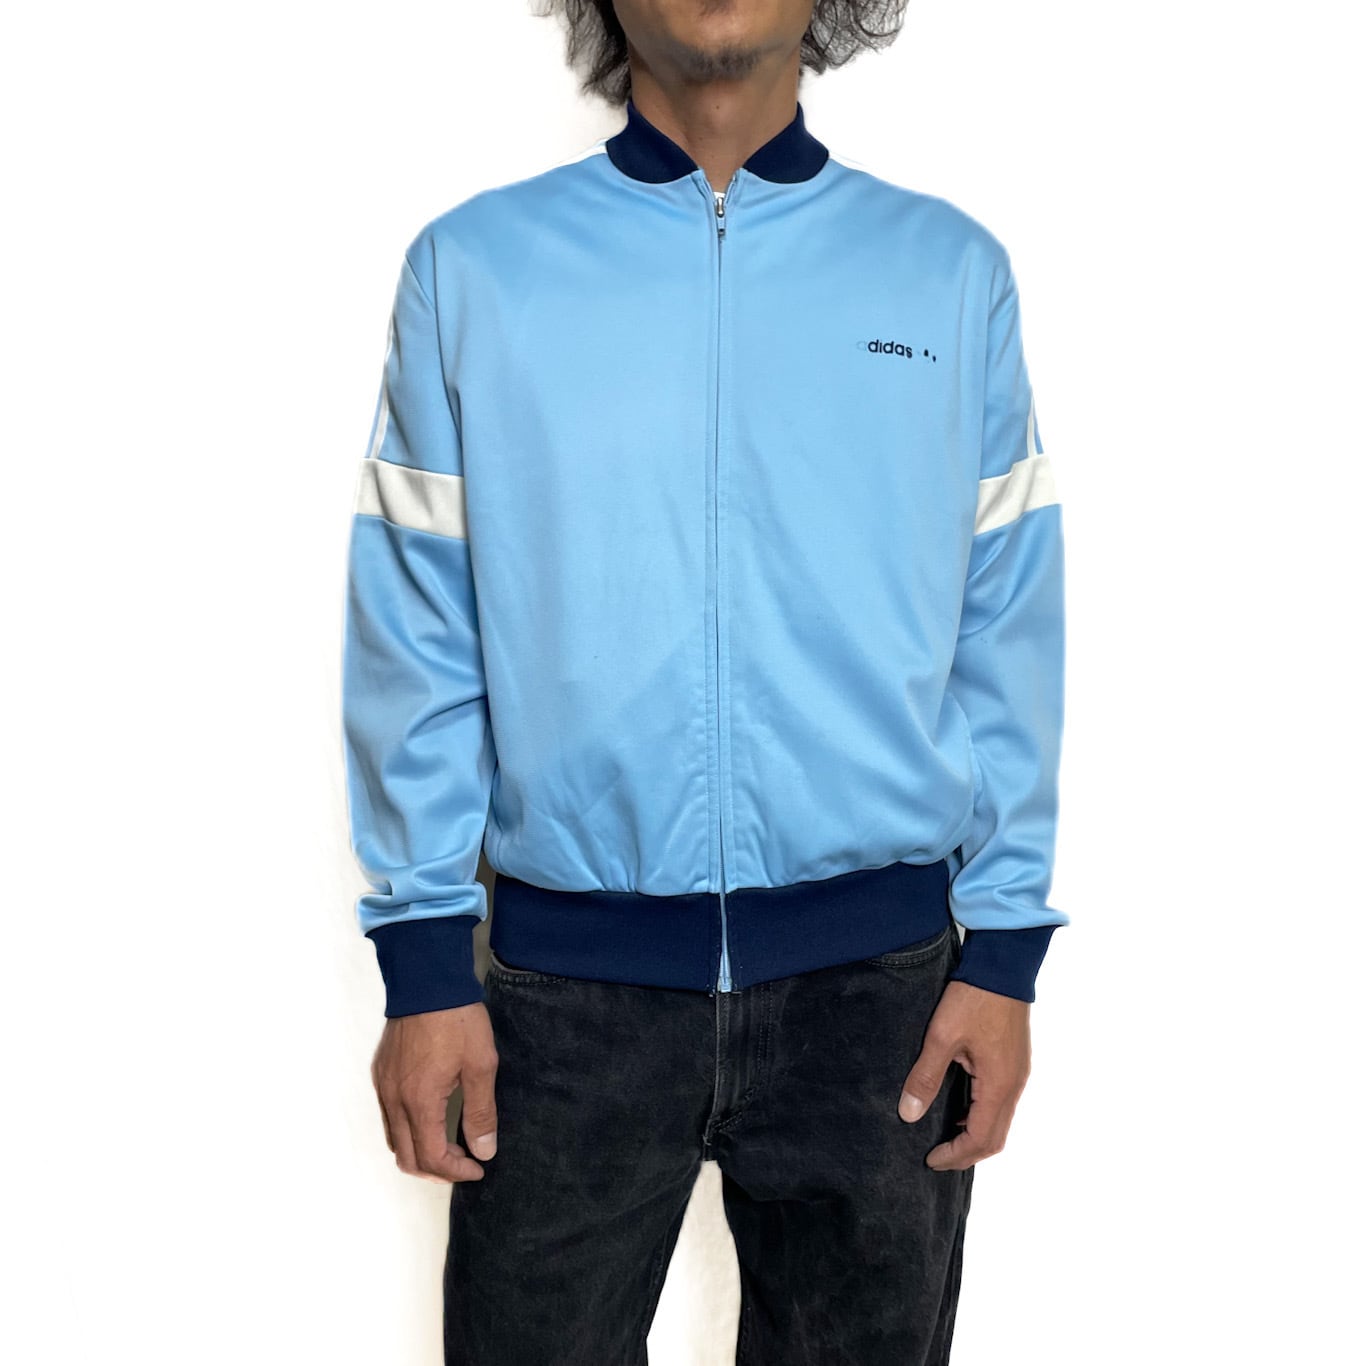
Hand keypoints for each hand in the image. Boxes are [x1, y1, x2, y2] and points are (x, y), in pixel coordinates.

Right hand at [371, 1004, 499, 1183]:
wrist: (427, 980)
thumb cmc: (457, 1020)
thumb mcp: (481, 1065)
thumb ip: (480, 1112)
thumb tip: (484, 1150)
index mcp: (419, 1101)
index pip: (431, 1157)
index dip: (456, 1172)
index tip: (478, 1168)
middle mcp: (394, 1099)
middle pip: (406, 1158)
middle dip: (436, 1171)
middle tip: (463, 1165)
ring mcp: (383, 1086)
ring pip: (393, 1140)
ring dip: (419, 1153)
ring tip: (449, 1148)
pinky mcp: (381, 1073)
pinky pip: (388, 1117)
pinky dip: (407, 1131)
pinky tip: (430, 1120)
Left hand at [897, 980, 1030, 1169]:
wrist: (1003, 966)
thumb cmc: (973, 999)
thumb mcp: (941, 1037)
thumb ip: (926, 1077)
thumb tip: (909, 1114)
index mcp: (999, 1085)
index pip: (980, 1139)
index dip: (955, 1155)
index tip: (929, 1160)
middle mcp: (1014, 1085)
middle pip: (995, 1138)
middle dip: (966, 1153)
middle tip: (936, 1157)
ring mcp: (1018, 1074)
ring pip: (1000, 1121)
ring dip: (975, 1136)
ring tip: (944, 1137)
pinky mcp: (1015, 1062)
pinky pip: (1001, 1103)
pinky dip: (982, 1116)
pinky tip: (959, 1108)